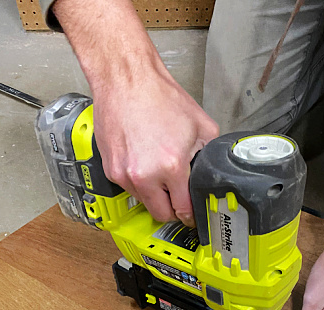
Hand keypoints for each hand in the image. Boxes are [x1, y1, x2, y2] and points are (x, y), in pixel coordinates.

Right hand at [54, 0, 218, 225]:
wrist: (125, 79)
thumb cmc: (160, 97)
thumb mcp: (202, 126)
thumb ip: (209, 156)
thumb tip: (212, 175)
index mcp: (171, 168)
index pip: (183, 211)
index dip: (191, 215)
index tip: (192, 215)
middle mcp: (145, 176)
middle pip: (162, 215)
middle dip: (172, 209)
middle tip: (177, 196)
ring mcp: (125, 175)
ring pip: (144, 202)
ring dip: (153, 194)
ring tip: (158, 170)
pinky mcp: (111, 170)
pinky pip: (128, 188)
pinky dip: (137, 182)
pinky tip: (143, 161)